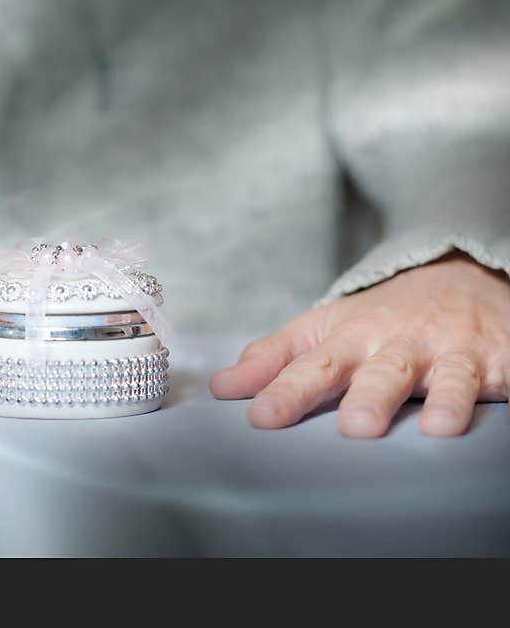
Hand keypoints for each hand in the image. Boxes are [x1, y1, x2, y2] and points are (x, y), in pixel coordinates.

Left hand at [210, 252, 509, 437]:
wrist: (456, 274)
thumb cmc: (378, 317)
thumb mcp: (321, 329)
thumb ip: (272, 358)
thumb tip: (222, 387)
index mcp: (350, 340)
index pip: (312, 367)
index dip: (286, 392)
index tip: (261, 417)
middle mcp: (398, 345)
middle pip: (382, 373)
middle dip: (368, 397)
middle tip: (355, 428)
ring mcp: (450, 351)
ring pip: (449, 376)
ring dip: (444, 399)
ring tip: (436, 428)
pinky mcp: (496, 359)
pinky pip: (502, 375)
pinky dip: (503, 387)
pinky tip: (497, 405)